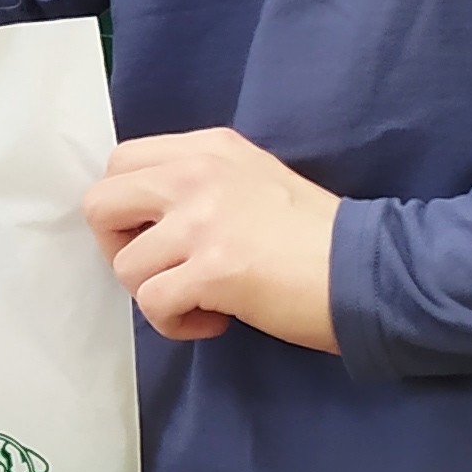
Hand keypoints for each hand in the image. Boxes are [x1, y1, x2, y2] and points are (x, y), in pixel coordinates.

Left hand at [84, 128, 341, 350]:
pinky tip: (217, 320)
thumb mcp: (252, 178)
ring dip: (156, 295)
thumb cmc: (315, 235)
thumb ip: (198, 183)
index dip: (126, 209)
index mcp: (206, 147)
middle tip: (162, 270)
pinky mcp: (213, 269)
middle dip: (119, 248)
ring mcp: (203, 220)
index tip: (159, 237)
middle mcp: (196, 173)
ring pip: (125, 267)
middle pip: (101, 204)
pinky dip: (176, 324)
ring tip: (204, 300)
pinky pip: (152, 305)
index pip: (120, 162)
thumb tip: (144, 216)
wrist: (370, 270)